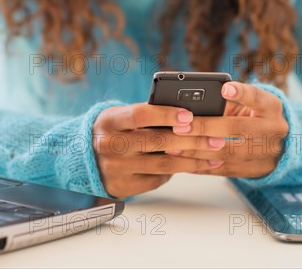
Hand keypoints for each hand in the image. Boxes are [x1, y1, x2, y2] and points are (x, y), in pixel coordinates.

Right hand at [93, 103, 225, 197]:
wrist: (86, 157)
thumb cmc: (115, 130)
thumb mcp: (122, 116)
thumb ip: (148, 115)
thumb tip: (188, 116)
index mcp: (110, 122)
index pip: (140, 115)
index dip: (166, 115)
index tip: (190, 115)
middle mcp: (110, 146)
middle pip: (157, 142)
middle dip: (192, 140)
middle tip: (216, 138)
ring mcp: (116, 169)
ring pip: (163, 165)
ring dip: (193, 160)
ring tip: (214, 156)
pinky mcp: (123, 187)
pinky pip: (157, 179)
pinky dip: (175, 171)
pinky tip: (190, 165)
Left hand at [168, 82, 288, 177]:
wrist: (282, 148)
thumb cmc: (255, 117)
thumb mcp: (250, 104)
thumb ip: (227, 101)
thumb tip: (191, 104)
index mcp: (271, 108)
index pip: (257, 97)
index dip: (241, 93)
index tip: (224, 88)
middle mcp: (271, 130)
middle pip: (236, 128)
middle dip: (205, 127)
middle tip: (179, 126)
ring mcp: (263, 153)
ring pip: (226, 153)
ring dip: (196, 150)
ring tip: (173, 146)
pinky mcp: (251, 171)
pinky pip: (222, 169)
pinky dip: (199, 165)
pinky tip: (181, 161)